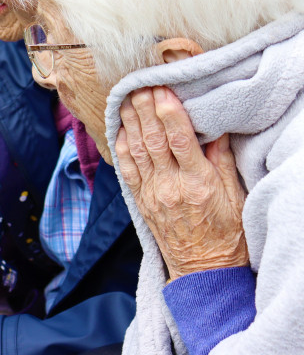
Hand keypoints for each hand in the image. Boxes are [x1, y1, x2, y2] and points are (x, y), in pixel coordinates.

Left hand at [115, 86, 248, 279]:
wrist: (203, 270)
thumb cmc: (227, 235)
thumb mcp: (235, 197)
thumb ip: (221, 162)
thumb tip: (215, 129)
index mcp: (198, 183)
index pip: (180, 141)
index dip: (169, 113)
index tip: (163, 90)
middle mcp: (170, 186)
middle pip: (154, 140)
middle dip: (146, 109)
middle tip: (140, 84)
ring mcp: (152, 194)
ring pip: (137, 151)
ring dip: (130, 122)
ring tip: (127, 97)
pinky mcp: (141, 201)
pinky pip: (127, 169)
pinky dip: (122, 147)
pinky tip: (120, 129)